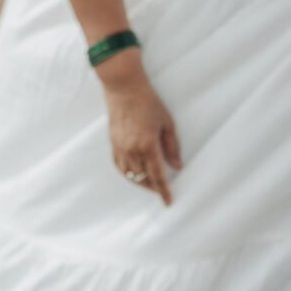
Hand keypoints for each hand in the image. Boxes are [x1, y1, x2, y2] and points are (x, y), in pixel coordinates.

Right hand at [103, 79, 181, 204]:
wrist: (124, 88)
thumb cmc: (148, 103)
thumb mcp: (167, 124)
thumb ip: (172, 147)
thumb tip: (177, 166)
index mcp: (147, 145)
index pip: (157, 176)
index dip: (163, 191)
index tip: (168, 202)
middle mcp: (131, 150)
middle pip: (143, 178)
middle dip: (153, 188)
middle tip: (162, 191)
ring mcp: (120, 147)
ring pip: (130, 175)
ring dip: (140, 183)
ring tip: (150, 185)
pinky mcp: (113, 143)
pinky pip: (119, 166)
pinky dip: (127, 174)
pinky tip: (134, 175)